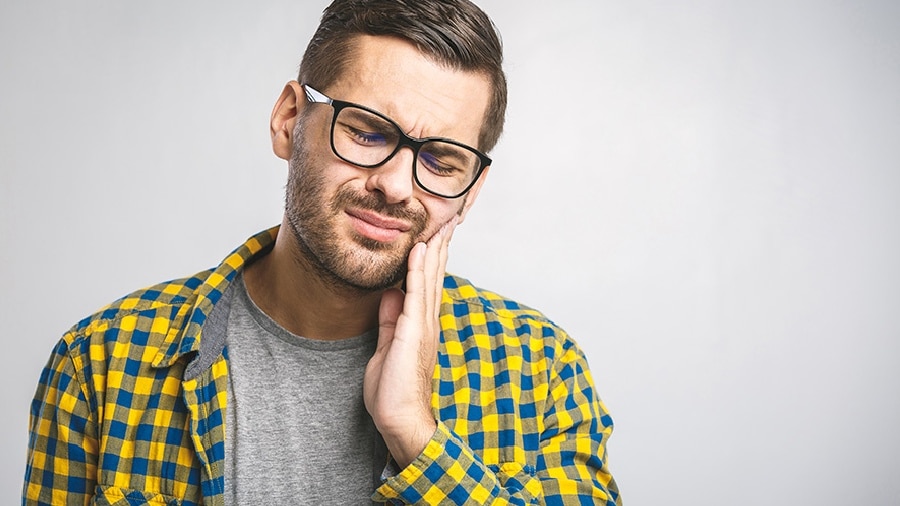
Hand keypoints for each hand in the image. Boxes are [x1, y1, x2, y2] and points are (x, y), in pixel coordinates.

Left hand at [364, 216, 456, 467]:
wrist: (399, 419)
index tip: (437, 233)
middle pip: (434, 275)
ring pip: (429, 278)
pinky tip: (420, 250)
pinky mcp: (414, 332)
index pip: (427, 283)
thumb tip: (389, 295)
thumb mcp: (387, 347)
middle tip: (449, 218)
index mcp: (421, 324)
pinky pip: (416, 294)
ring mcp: (423, 325)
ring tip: (440, 223)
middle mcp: (427, 321)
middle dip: (441, 245)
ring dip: (434, 249)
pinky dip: (418, 270)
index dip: (432, 257)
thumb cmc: (393, 391)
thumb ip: (390, 321)